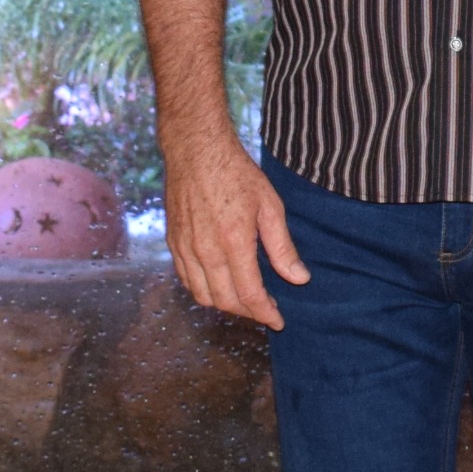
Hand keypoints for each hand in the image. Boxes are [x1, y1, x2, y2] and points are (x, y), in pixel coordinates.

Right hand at [162, 127, 306, 329]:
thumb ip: (282, 247)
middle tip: (266, 309)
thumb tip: (298, 278)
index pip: (249, 295)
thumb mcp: (269, 206)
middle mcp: (206, 250)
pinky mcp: (173, 243)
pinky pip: (187, 280)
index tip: (278, 321)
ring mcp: (185, 248)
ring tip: (245, 300)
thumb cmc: (236, 173)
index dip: (265, 314)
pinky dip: (204, 291)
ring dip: (225, 305)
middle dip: (248, 312)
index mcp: (233, 242)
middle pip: (226, 301)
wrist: (195, 150)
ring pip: (203, 295)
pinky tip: (220, 284)